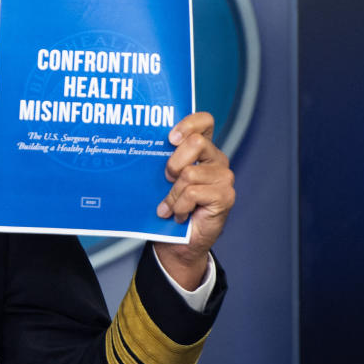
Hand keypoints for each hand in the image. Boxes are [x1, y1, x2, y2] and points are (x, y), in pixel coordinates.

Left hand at [152, 112, 234, 289]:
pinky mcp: (225, 196)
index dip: (188, 124)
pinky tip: (178, 215)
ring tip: (169, 206)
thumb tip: (138, 145)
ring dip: (173, 194)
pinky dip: (179, 206)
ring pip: (190, 173)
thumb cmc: (167, 207)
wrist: (176, 242)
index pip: (204, 121)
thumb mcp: (160, 180)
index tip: (169, 138)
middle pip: (196, 143)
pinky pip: (193, 193)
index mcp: (202, 150)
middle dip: (173, 162)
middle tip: (166, 179)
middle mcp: (216, 160)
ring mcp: (223, 178)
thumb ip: (161, 161)